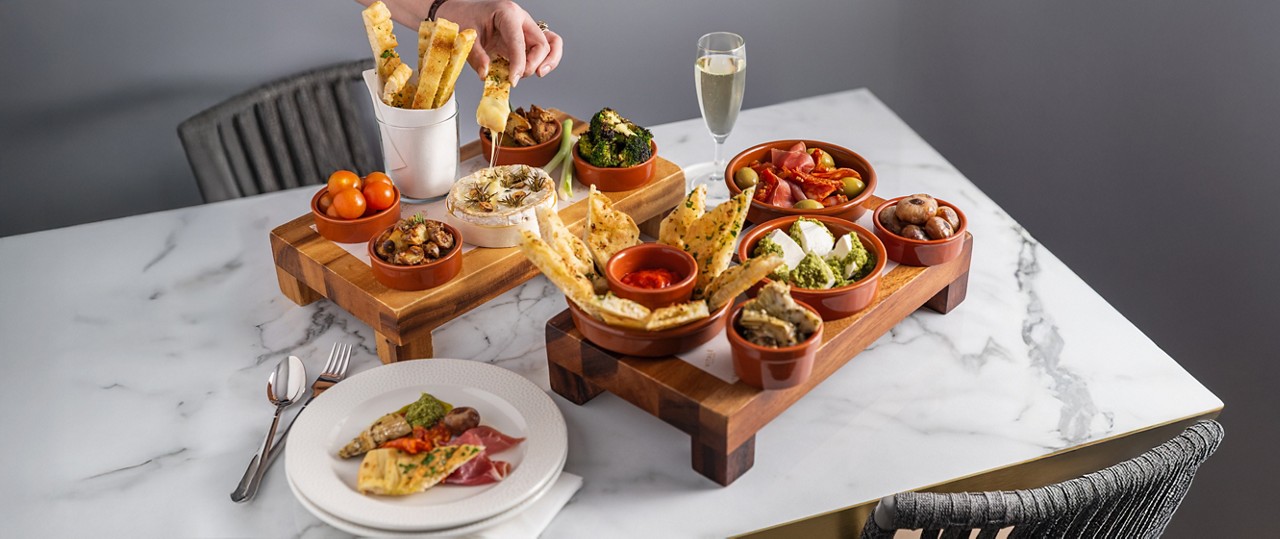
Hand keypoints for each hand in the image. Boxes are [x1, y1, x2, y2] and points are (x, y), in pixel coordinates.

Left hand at [436, 0, 562, 85]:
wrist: (460, 13)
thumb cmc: (463, 18)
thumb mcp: (466, 37)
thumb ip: (476, 56)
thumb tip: (486, 75)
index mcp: (507, 13)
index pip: (519, 40)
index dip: (519, 63)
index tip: (513, 79)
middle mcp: (521, 19)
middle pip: (542, 42)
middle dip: (534, 63)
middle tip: (519, 76)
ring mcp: (525, 29)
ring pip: (550, 44)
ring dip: (548, 61)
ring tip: (537, 73)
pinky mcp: (524, 39)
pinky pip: (543, 49)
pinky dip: (544, 61)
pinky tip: (535, 71)